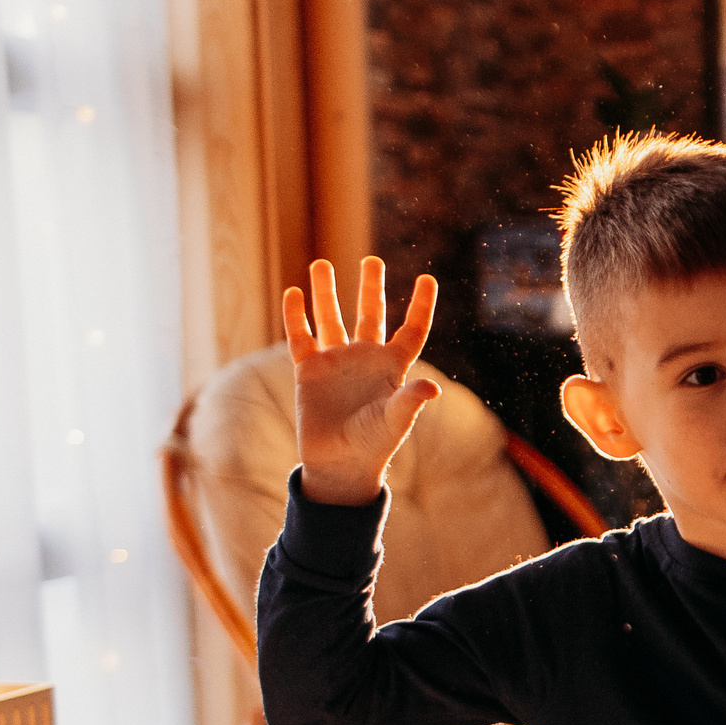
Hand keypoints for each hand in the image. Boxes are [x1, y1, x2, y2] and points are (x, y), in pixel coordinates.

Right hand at [284, 257, 439, 505]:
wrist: (339, 463)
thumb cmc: (373, 445)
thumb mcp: (394, 422)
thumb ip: (409, 402)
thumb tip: (431, 388)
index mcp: (392, 367)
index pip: (411, 330)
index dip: (421, 305)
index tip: (427, 278)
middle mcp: (365, 358)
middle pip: (370, 314)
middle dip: (371, 287)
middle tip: (372, 260)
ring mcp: (336, 362)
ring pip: (331, 318)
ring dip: (327, 292)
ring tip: (321, 264)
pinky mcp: (308, 371)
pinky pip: (301, 337)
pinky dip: (296, 315)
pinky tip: (294, 293)